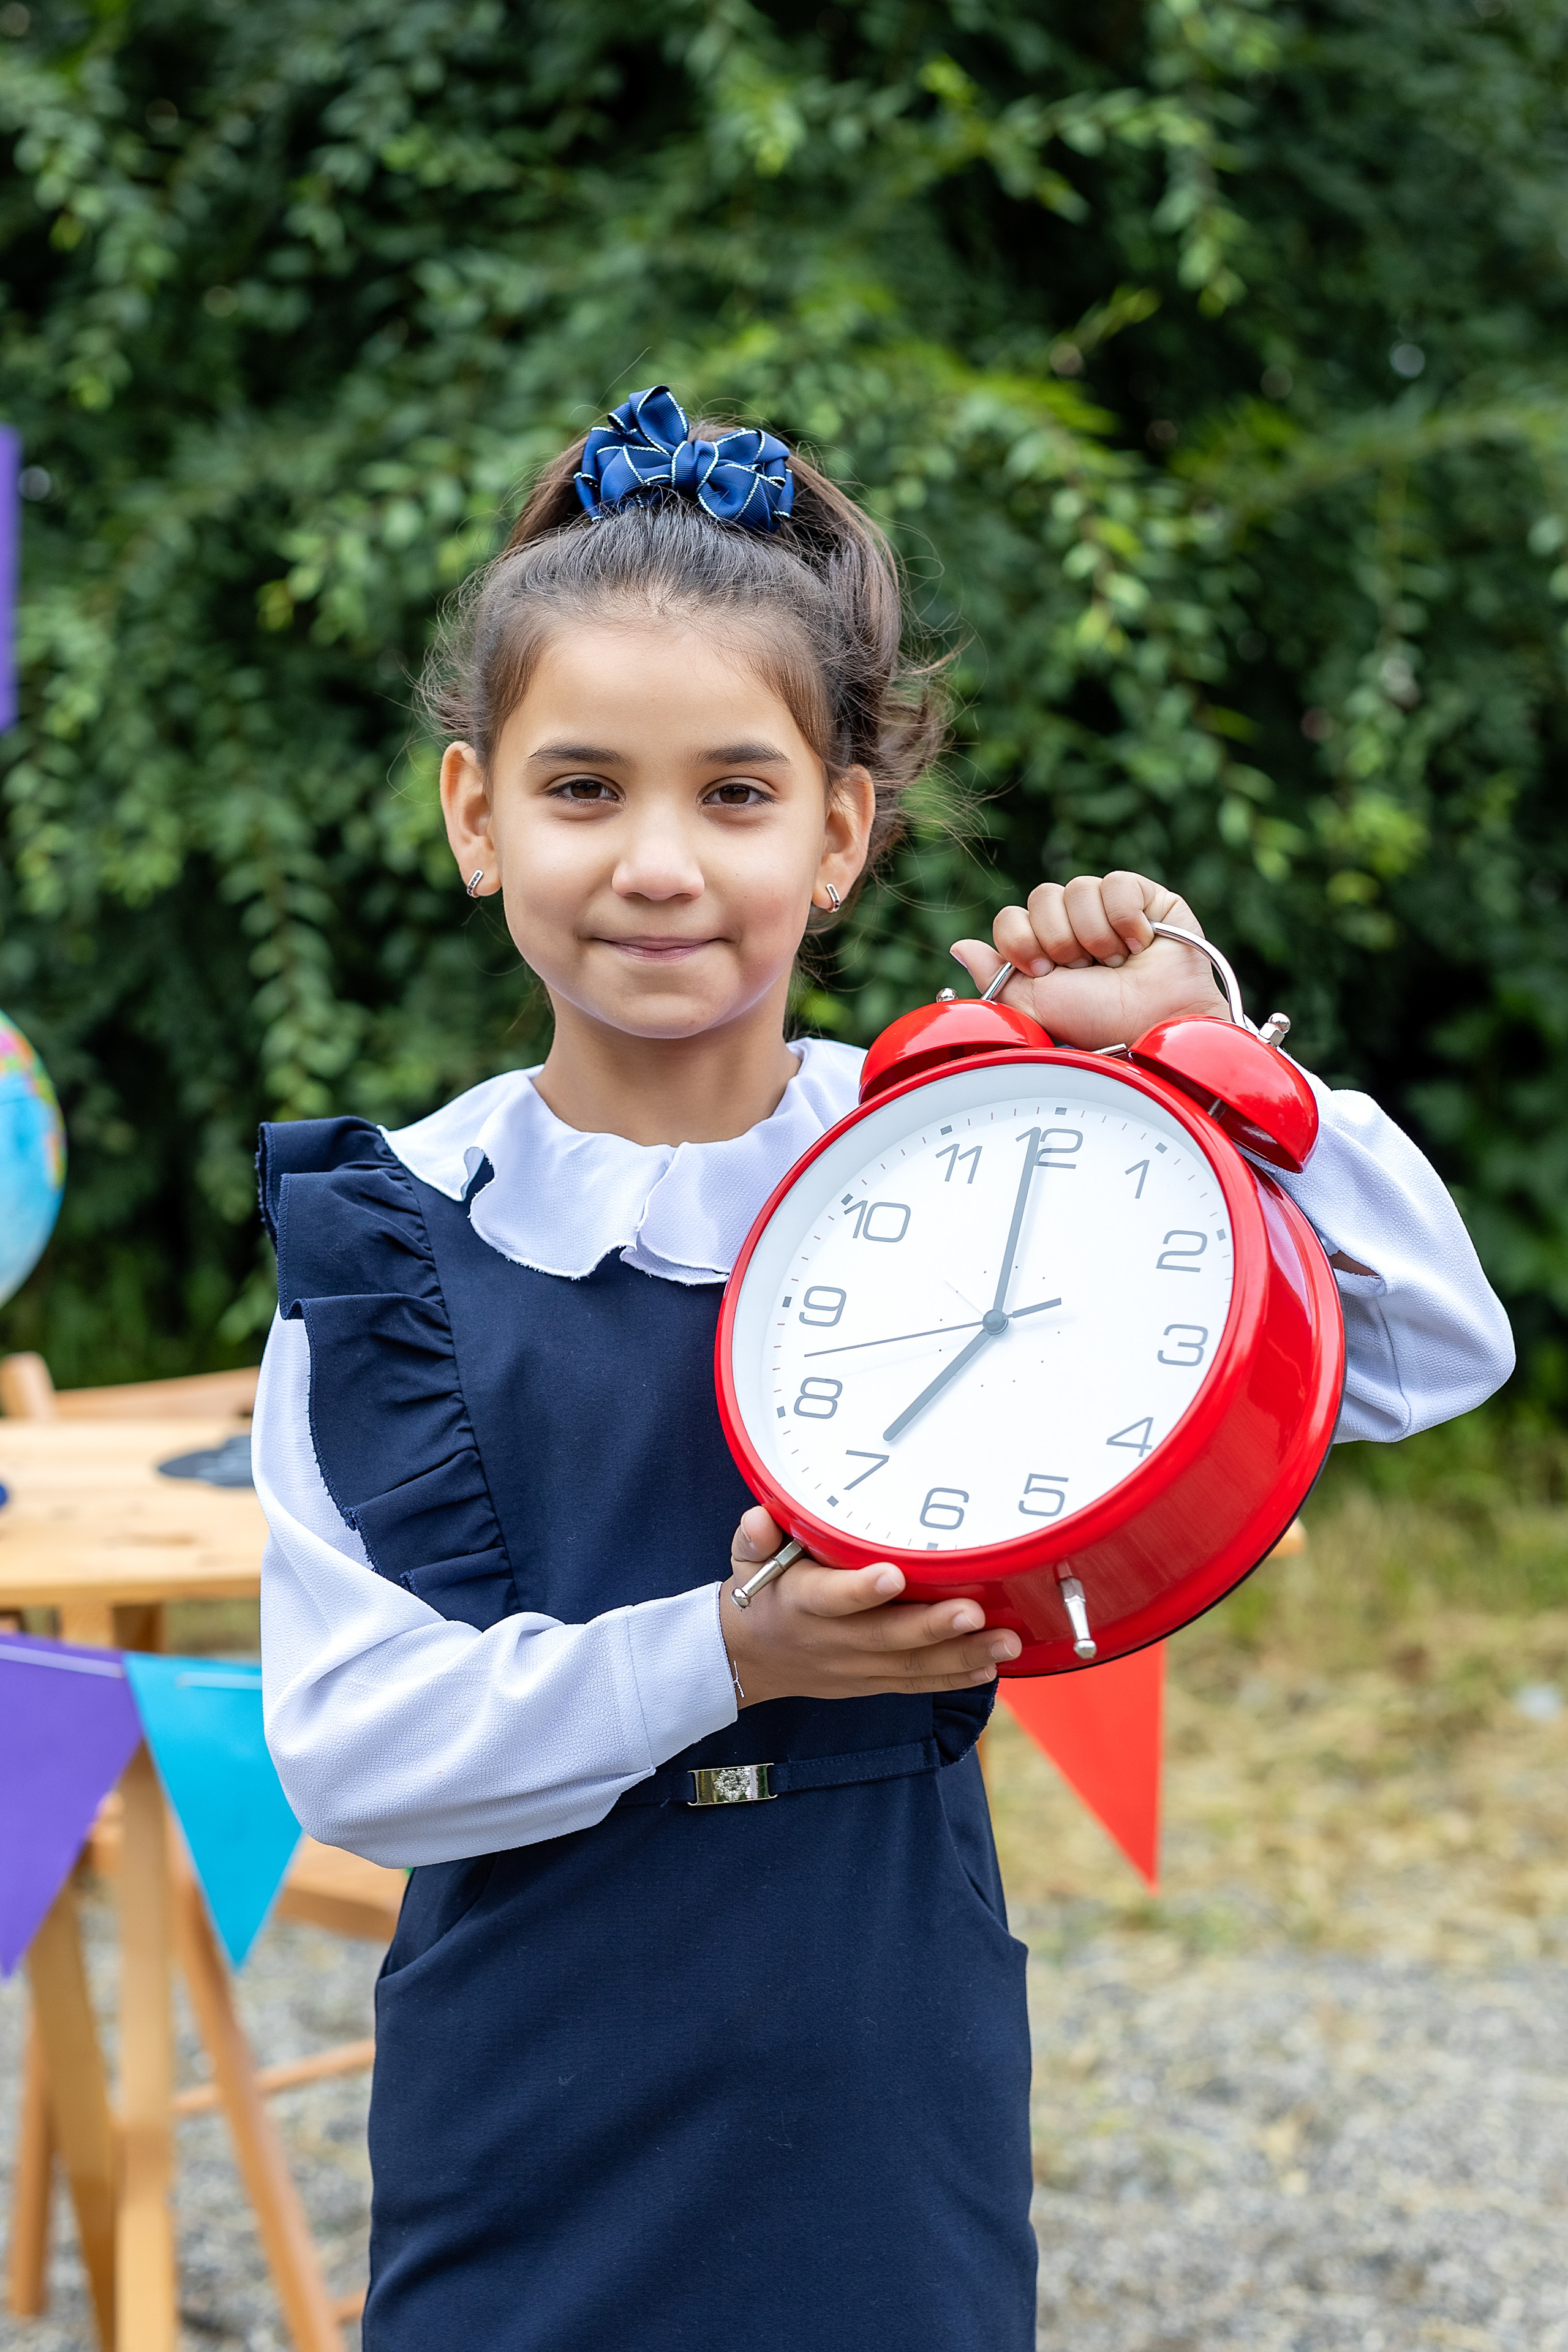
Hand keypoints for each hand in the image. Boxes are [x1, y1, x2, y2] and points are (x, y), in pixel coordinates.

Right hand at [722, 1507, 1019, 1706]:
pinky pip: (918, 1682)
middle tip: (975, 1612)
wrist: (748, 1658)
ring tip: (1007, 1642)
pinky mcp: (874, 1681)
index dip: (860, 1590)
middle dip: (934, 1626)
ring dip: (963, 1655)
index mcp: (801, 1603)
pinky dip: (955, 1678)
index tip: (893, 1575)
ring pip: (913, 1665)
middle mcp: (833, 1639)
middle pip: (887, 1636)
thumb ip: (755, 1537)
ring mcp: (857, 1666)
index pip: (830, 1598)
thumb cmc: (758, 1593)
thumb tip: (759, 1519)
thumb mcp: (746, 1561)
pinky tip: (991, 1667)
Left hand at [950, 870, 1223, 1049]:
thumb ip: (995, 975)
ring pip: (1077, 889)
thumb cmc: (1099, 1023)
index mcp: (1044, 949)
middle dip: (1058, 939)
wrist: (1155, 1023)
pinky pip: (1116, 883)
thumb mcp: (1034, 1005)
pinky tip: (1139, 944)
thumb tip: (959, 947)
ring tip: (1116, 964)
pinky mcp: (1144, 896)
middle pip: (1041, 898)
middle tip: (1083, 970)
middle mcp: (1073, 925)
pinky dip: (1125, 918)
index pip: (1011, 918)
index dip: (1021, 942)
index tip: (1042, 972)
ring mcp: (1108, 908)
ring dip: (1094, 935)